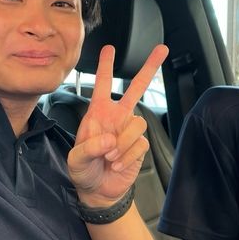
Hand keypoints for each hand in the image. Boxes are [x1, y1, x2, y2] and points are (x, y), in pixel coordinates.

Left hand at [67, 44, 168, 205]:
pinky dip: (127, 156)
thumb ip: (89, 147)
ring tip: (110, 157)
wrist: (98, 191)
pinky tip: (118, 164)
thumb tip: (109, 139)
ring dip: (123, 142)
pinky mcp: (139, 146)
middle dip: (149, 68)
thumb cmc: (84, 171)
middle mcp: (116, 117)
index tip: (109, 48)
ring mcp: (129, 131)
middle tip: (162, 49)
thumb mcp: (76, 159)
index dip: (105, 66)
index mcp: (97, 113)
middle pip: (136, 88)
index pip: (101, 85)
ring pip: (138, 122)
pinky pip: (140, 144)